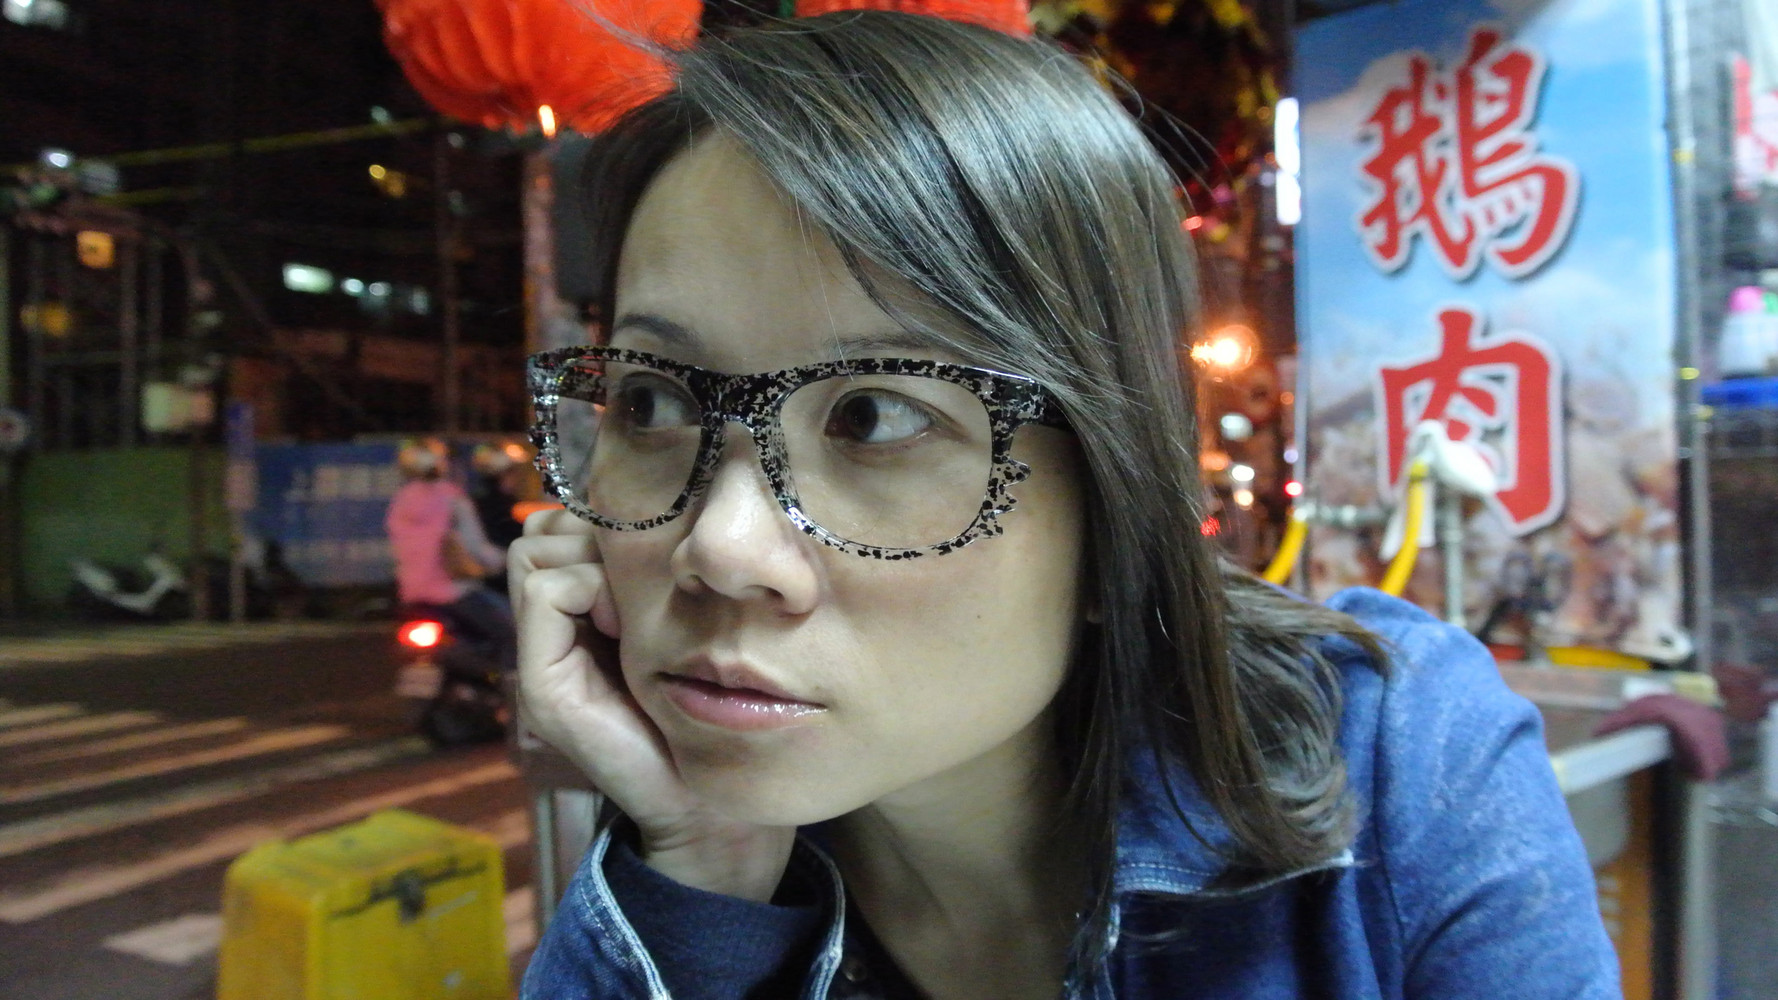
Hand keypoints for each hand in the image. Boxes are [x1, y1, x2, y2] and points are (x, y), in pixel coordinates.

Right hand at [510, 508, 795, 900]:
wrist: (708, 807)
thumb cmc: (708, 716)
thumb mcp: (680, 631)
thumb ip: (651, 587)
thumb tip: (655, 517)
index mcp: (580, 620)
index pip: (558, 528)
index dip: (600, 524)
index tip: (653, 560)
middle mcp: (547, 635)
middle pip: (539, 533)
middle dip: (591, 534)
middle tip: (640, 577)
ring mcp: (538, 659)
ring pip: (532, 552)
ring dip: (590, 559)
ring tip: (634, 606)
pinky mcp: (541, 684)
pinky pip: (546, 591)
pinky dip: (589, 589)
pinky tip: (627, 627)